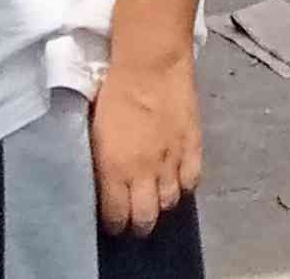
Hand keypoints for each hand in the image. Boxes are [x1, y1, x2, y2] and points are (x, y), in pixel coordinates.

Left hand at [89, 52, 202, 233]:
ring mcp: (172, 162)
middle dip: (139, 225)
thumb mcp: (96, 134)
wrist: (150, 65)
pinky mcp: (193, 148)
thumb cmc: (113, 93)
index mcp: (114, 169)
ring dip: (161, 205)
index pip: (117, 216)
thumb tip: (106, 185)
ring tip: (156, 200)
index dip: (114, 225)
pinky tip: (176, 181)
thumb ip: (103, 165)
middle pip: (146, 219)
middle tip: (135, 221)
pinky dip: (183, 186)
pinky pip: (191, 181)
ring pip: (170, 203)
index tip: (112, 222)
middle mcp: (144, 173)